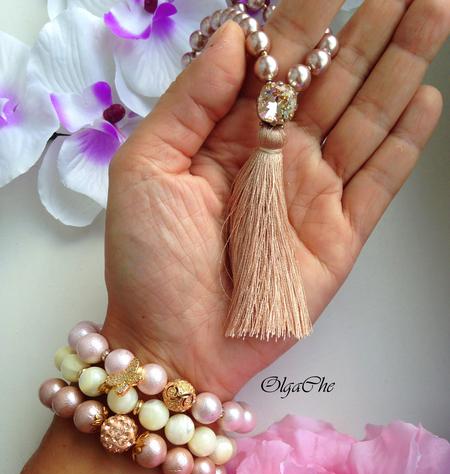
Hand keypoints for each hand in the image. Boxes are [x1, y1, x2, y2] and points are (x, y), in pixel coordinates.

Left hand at [104, 0, 447, 398]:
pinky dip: (406, 141)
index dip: (309, 12)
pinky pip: (381, 180)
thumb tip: (235, 36)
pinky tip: (427, 98)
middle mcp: (277, 155)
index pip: (278, 59)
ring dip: (401, 66)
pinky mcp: (340, 235)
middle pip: (335, 79)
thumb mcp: (147, 168)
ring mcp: (314, 193)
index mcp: (230, 134)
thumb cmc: (149, 261)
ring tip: (433, 12)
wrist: (175, 342)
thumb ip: (190, 101)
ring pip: (368, 118)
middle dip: (372, 26)